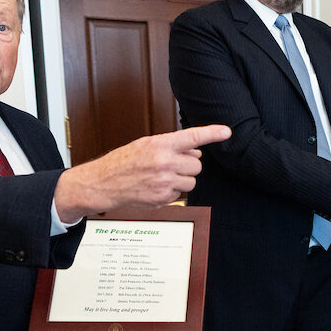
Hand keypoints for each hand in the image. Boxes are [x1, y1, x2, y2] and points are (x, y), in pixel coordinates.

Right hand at [54, 124, 230, 219]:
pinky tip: (156, 187)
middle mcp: (164, 162)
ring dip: (182, 180)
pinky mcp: (163, 198)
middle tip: (172, 165)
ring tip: (162, 177)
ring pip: (191, 181)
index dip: (212, 133)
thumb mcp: (146, 145)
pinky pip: (180, 195)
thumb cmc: (124, 162)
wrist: (103, 183)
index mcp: (160, 144)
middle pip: (197, 166)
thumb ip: (172, 146)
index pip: (192, 137)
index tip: (227, 132)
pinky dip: (172, 192)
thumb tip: (196, 153)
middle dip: (188, 166)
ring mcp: (164, 182)